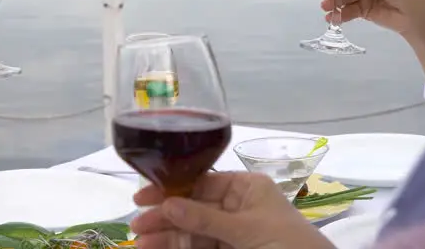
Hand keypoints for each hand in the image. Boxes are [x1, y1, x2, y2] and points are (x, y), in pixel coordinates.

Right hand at [130, 172, 330, 248]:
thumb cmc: (288, 244)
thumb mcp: (248, 230)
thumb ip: (207, 219)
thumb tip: (168, 204)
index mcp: (247, 188)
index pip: (202, 182)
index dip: (172, 190)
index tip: (143, 198)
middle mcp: (237, 207)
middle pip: (192, 208)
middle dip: (164, 218)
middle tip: (136, 228)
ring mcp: (232, 233)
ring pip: (192, 231)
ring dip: (166, 237)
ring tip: (139, 245)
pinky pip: (199, 248)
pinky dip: (179, 248)